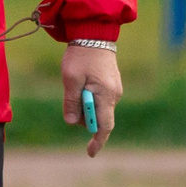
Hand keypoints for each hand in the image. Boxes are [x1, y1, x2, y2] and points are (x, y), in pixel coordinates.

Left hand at [61, 41, 120, 157]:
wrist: (94, 33)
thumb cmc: (81, 55)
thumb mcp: (71, 79)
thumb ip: (72, 102)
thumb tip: (73, 123)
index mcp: (106, 95)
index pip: (105, 126)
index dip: (97, 141)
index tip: (90, 153)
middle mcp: (114, 94)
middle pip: (100, 118)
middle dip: (84, 117)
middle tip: (71, 101)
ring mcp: (114, 89)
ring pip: (98, 108)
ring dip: (85, 105)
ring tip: (75, 83)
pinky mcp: (111, 84)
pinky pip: (100, 99)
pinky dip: (88, 98)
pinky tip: (81, 83)